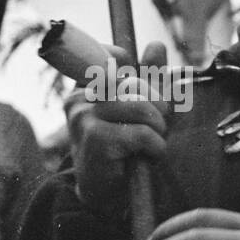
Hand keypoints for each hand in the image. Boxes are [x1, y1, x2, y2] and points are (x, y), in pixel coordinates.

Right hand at [69, 42, 174, 216]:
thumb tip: (156, 46)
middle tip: (158, 125)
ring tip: (153, 141)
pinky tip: (149, 155)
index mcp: (87, 86)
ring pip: (141, 107)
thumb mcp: (141, 110)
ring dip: (158, 127)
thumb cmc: (124, 148)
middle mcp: (80, 97)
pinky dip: (156, 146)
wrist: (105, 193)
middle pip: (136, 83)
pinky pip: (141, 133)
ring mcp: (84, 118)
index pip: (116, 57)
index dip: (141, 73)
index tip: (146, 95)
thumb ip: (149, 79)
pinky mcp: (95, 140)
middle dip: (159, 105)